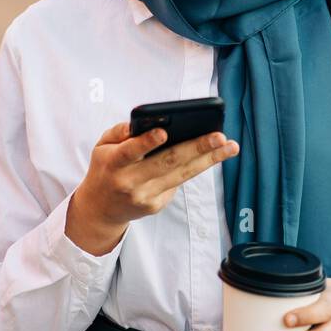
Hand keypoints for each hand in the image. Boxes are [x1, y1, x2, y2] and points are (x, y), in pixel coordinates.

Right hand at [66, 120, 238, 255]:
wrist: (100, 209)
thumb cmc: (105, 167)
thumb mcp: (102, 146)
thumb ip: (120, 132)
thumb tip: (145, 122)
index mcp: (113, 163)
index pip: (130, 151)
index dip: (146, 142)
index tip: (163, 132)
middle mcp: (130, 182)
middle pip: (168, 163)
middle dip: (196, 148)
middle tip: (220, 136)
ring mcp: (145, 197)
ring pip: (182, 175)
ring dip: (209, 159)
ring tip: (230, 146)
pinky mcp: (156, 206)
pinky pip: (177, 183)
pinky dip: (193, 168)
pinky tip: (209, 157)